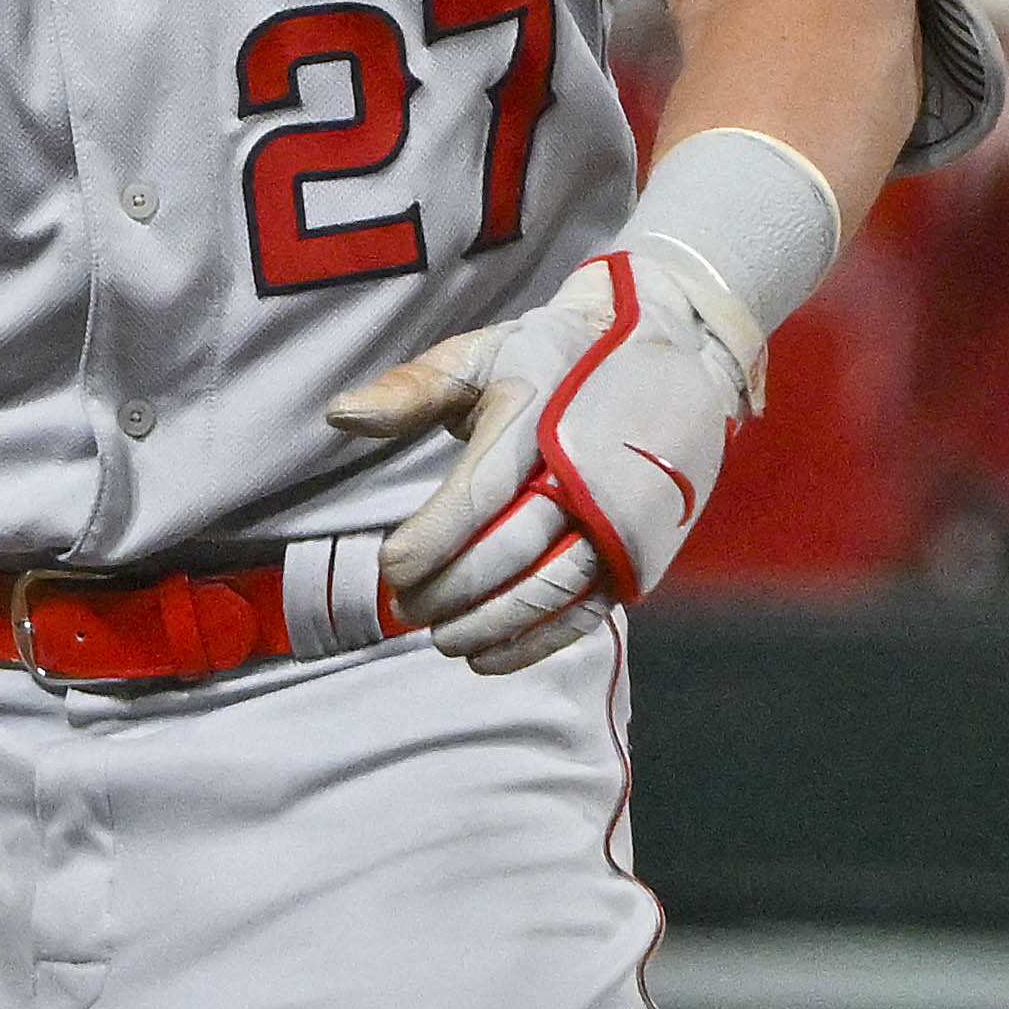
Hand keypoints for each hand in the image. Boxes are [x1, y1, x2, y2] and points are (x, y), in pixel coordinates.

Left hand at [332, 243, 769, 672]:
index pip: (479, 494)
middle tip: (404, 608)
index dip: (430, 539)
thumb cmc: (551, 359)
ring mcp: (622, 515)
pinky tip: (489, 657)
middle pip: (512, 550)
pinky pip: (589, 610)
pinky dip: (538, 642)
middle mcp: (588, 470)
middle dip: (450, 590)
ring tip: (441, 639)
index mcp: (539, 416)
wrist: (668, 352)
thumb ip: (413, 390)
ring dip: (490, 625)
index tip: (389, 568)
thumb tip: (340, 417)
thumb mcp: (483, 355)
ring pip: (552, 589)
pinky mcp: (642, 549)